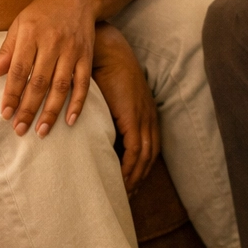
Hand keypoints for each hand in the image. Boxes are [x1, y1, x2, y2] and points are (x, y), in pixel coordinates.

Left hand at [0, 0, 94, 136]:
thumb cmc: (43, 12)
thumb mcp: (20, 24)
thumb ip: (6, 51)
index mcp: (31, 34)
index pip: (19, 70)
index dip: (12, 94)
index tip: (5, 114)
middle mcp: (53, 42)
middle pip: (40, 81)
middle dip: (29, 108)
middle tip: (20, 130)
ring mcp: (72, 49)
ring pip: (61, 85)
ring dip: (51, 111)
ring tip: (41, 131)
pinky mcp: (87, 55)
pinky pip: (83, 82)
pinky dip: (78, 102)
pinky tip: (70, 120)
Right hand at [91, 23, 159, 193]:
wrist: (107, 53)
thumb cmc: (104, 71)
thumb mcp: (109, 98)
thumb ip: (107, 115)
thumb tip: (96, 131)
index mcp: (146, 112)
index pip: (150, 146)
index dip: (142, 166)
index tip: (132, 182)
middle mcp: (149, 116)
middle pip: (150, 155)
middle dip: (140, 176)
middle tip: (128, 195)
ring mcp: (143, 117)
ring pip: (144, 156)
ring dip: (135, 176)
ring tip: (123, 192)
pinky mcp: (133, 118)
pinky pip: (135, 150)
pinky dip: (129, 168)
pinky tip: (121, 180)